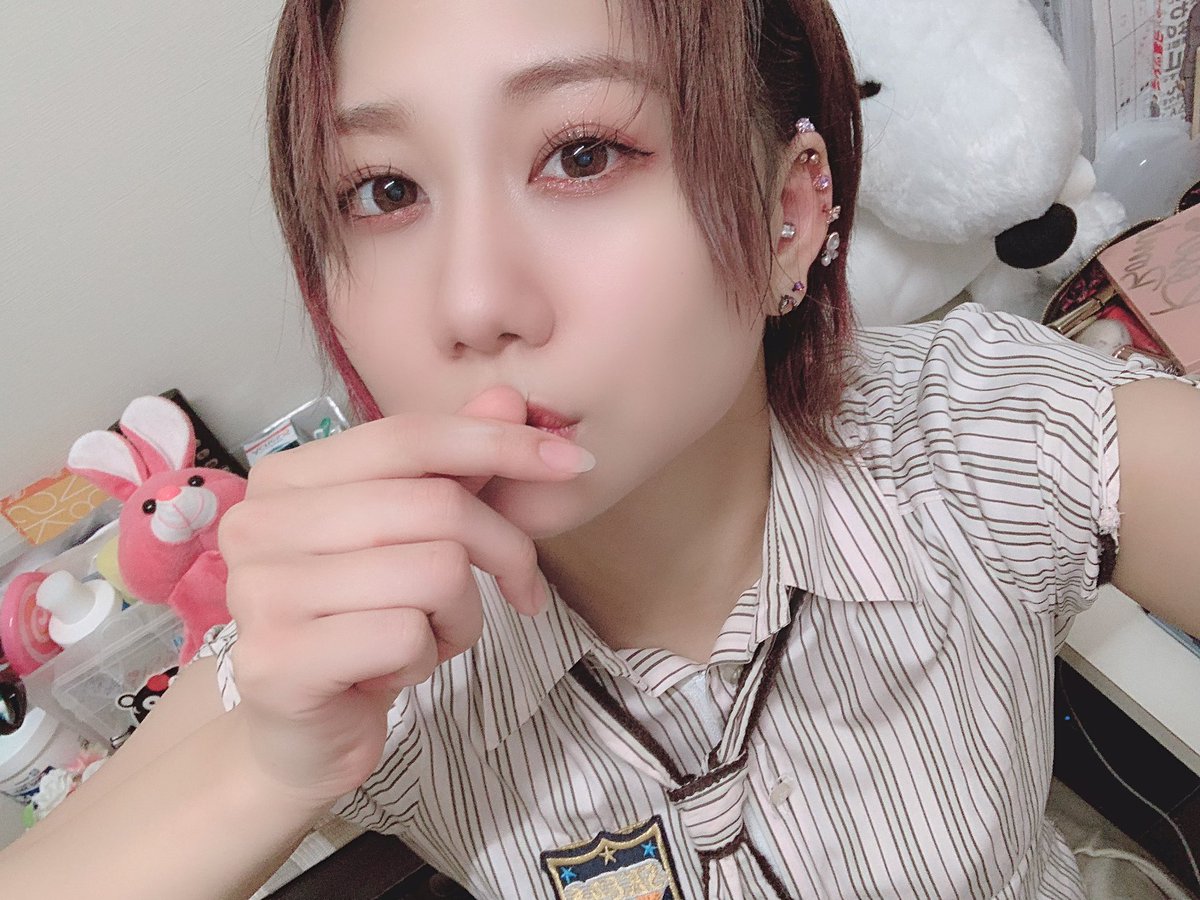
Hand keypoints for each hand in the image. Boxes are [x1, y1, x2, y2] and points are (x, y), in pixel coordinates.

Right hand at [216, 386, 592, 806]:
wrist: (303, 735)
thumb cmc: (363, 627)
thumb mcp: (415, 539)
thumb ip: (454, 469)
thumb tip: (507, 398)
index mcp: (287, 478)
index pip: (408, 436)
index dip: (499, 443)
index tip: (572, 463)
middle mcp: (259, 523)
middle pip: (435, 505)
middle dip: (504, 551)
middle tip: (518, 590)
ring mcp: (260, 592)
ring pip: (436, 572)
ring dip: (462, 617)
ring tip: (430, 638)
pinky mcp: (277, 661)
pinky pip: (407, 636)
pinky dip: (427, 659)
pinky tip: (395, 673)